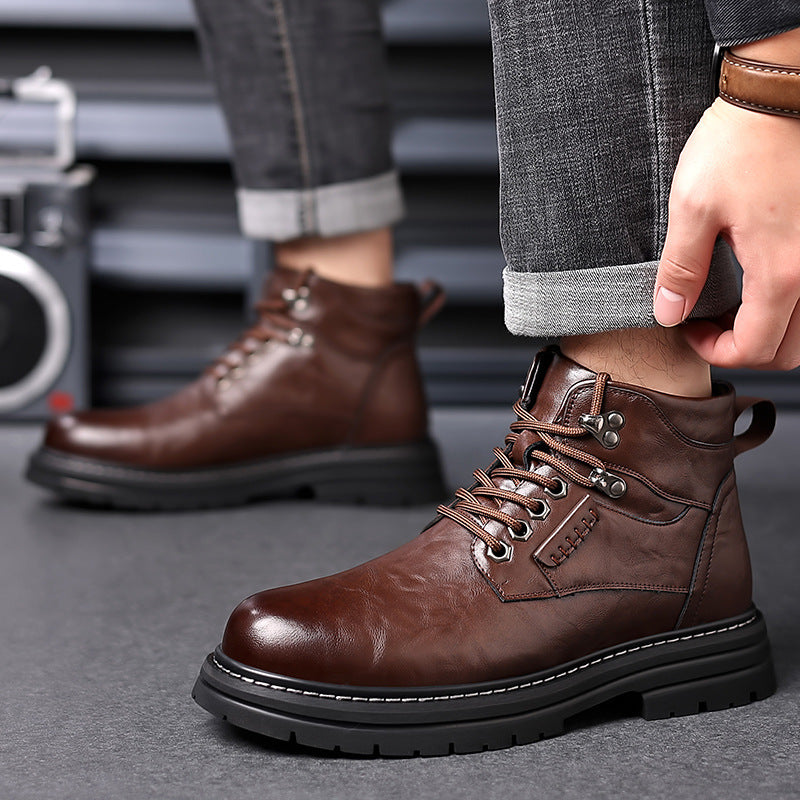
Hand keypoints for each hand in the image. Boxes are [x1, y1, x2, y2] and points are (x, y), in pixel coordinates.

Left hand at [654, 35, 799, 370]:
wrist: (781, 92)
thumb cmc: (739, 143)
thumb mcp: (693, 208)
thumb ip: (681, 270)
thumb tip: (670, 314)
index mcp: (782, 272)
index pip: (754, 349)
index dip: (715, 352)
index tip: (689, 330)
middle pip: (788, 350)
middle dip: (744, 349)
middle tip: (709, 325)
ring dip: (770, 331)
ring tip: (732, 308)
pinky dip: (789, 306)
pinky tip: (760, 283)